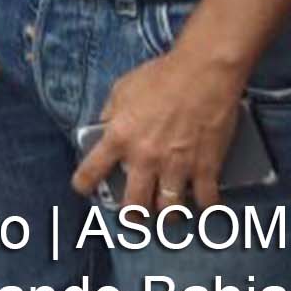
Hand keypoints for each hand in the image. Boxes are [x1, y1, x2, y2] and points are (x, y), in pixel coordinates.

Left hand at [73, 48, 244, 210]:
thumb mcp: (122, 90)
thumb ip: (110, 113)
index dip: (84, 184)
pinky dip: (206, 206)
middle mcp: (145, 157)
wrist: (202, 74)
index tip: (83, 189)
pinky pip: (205, 200)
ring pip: (168, 209)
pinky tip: (204, 205)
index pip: (92, 170)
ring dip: (167, 216)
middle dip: (132, 216)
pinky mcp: (206, 167)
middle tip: (134, 216)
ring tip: (167, 215)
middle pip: (134, 203)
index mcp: (119, 137)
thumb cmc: (160, 77)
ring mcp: (177, 166)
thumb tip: (103, 128)